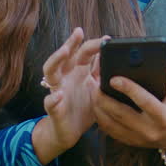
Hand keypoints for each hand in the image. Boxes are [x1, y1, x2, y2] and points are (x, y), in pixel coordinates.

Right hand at [32, 27, 105, 164]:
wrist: (69, 133)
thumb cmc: (84, 108)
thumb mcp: (96, 89)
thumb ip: (101, 72)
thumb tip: (114, 56)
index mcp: (77, 72)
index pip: (82, 53)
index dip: (92, 44)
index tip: (106, 38)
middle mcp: (65, 78)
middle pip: (65, 55)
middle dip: (71, 43)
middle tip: (79, 32)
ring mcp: (57, 91)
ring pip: (50, 71)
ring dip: (56, 60)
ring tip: (64, 52)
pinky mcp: (53, 108)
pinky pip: (50, 102)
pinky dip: (53, 98)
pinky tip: (59, 95)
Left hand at [93, 62, 165, 157]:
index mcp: (164, 117)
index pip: (144, 101)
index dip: (128, 89)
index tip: (114, 78)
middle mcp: (149, 130)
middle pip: (121, 114)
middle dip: (105, 98)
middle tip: (94, 82)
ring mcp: (138, 138)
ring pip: (111, 124)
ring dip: (98, 107)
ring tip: (91, 89)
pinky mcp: (129, 141)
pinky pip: (110, 130)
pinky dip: (100, 117)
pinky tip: (95, 103)